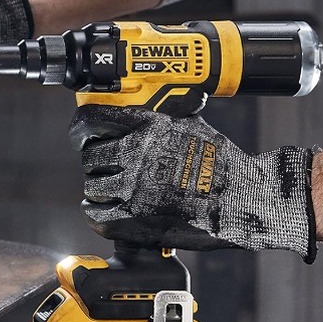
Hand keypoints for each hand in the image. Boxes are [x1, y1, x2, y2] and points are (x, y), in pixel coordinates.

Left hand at [69, 105, 316, 262]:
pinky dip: (98, 214)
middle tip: (111, 171)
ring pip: (93, 188)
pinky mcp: (134, 220)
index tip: (83, 135)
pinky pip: (96, 216)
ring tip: (114, 193)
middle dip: (98, 164)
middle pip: (90, 158)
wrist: (240, 199)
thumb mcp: (193, 124)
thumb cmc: (221, 162)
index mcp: (147, 127)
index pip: (92, 120)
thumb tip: (162, 101)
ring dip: (100, 191)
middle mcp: (135, 154)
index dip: (82, 128)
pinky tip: (108, 212)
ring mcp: (132, 189)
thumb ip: (169, 113)